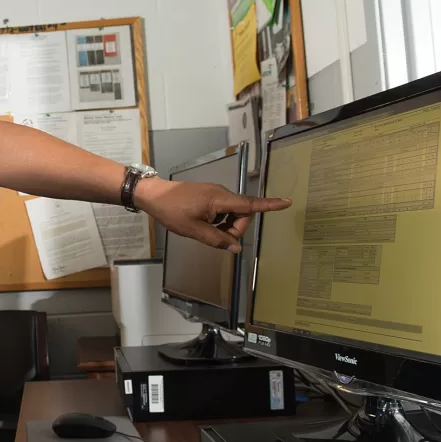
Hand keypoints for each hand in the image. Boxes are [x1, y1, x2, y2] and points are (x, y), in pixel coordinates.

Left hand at [135, 178, 291, 252]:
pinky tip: (205, 225)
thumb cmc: (171, 211)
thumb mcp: (193, 230)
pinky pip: (223, 209)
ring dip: (227, 225)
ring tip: (206, 230)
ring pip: (232, 212)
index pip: (250, 204)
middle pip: (242, 212)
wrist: (153, 194)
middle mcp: (221, 193)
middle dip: (236, 228)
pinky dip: (220, 220)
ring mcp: (215, 193)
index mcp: (219, 199)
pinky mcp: (209, 195)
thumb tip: (236, 248)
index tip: (286, 203)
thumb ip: (216, 240)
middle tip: (219, 238)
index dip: (269, 205)